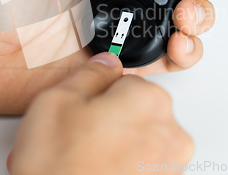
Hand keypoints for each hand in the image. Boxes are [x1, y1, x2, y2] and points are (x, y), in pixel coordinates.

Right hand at [6, 52, 193, 174]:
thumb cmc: (60, 171)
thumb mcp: (58, 101)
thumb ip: (90, 73)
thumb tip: (105, 63)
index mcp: (149, 100)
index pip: (124, 79)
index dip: (97, 93)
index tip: (83, 108)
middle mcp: (169, 133)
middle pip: (134, 109)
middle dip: (108, 117)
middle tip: (78, 135)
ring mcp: (169, 166)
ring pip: (136, 137)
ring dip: (113, 143)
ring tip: (82, 157)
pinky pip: (139, 163)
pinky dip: (121, 165)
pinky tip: (94, 170)